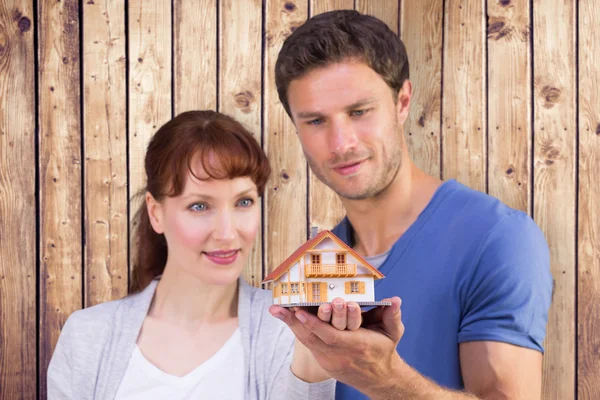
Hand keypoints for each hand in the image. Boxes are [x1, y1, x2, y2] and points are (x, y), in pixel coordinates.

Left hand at [269, 297, 403, 395]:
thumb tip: (395, 299)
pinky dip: (297, 331)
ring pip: (307, 341)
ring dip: (291, 325)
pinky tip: (287, 318)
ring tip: (277, 310)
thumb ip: (392, 315)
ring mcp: (331, 360)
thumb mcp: (393, 333)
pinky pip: (308, 345)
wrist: (380, 378)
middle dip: (296, 322)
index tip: (300, 311)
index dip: (315, 323)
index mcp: (357, 345)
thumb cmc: (384, 350)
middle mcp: (341, 354)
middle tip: (281, 308)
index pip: (332, 335)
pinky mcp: (324, 362)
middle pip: (313, 338)